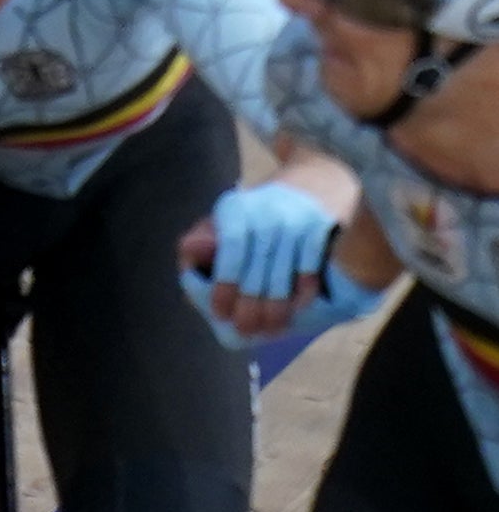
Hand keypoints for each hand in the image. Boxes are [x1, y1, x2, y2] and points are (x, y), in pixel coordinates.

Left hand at [178, 180, 336, 340]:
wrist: (319, 181)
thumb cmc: (264, 210)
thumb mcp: (231, 214)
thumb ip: (205, 238)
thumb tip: (190, 262)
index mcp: (235, 209)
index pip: (229, 253)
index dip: (224, 286)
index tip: (220, 313)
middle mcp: (265, 214)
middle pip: (256, 271)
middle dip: (249, 306)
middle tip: (244, 330)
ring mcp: (296, 222)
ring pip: (282, 276)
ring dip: (275, 309)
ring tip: (270, 330)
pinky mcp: (321, 231)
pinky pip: (308, 271)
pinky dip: (301, 295)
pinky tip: (295, 312)